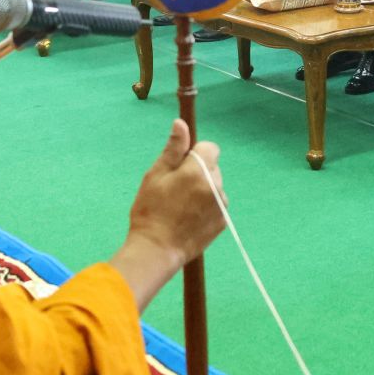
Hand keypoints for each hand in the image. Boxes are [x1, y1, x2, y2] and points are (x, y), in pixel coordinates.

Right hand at [110, 119, 224, 310]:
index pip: (210, 148)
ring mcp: (221, 205)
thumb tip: (181, 124)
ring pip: (215, 186)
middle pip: (213, 167)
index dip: (194, 154)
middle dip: (198, 172)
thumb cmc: (150, 210)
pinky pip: (216, 204)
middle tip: (175, 189)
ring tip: (181, 205)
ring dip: (203, 189)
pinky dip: (206, 206)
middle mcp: (215, 185)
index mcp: (199, 171)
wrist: (157, 250)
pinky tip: (189, 217)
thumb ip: (173, 149)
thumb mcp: (156, 175)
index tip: (180, 167)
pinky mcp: (223, 222)